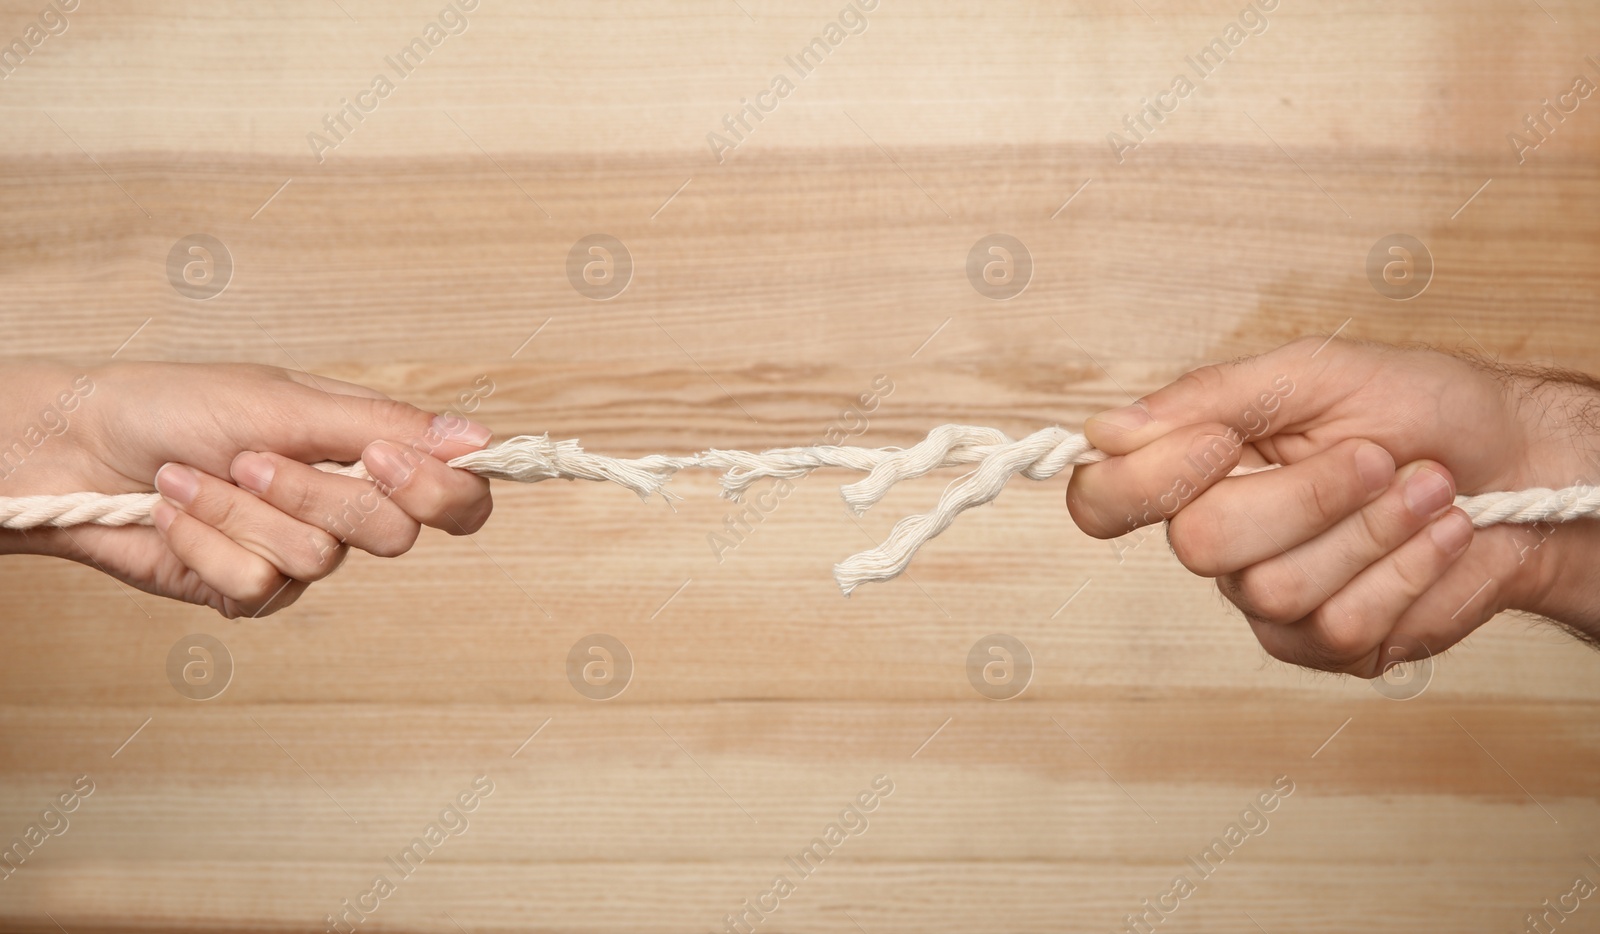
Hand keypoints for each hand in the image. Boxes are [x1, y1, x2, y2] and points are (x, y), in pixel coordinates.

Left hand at [0, 362, 494, 616]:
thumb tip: (478, 437)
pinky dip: (206, 540)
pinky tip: (176, 511)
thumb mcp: (290, 401)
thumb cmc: (177, 406)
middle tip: (255, 457)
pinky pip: (258, 584)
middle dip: (313, 491)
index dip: (441, 491)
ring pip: (318, 558)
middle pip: (392, 532)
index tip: (384, 461)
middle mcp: (344, 508)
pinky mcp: (251, 591)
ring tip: (197, 476)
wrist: (77, 450)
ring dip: (243, 511)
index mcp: (369, 453)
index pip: (457, 496)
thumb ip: (386, 424)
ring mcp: (301, 554)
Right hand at [1064, 337, 1599, 675]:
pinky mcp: (1329, 647)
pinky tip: (1440, 534)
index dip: (1146, 482)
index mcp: (1196, 467)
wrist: (1524, 466)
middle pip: (1199, 546)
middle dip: (1307, 495)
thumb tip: (1108, 429)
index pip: (1103, 499)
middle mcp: (1219, 541)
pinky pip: (1343, 627)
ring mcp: (1268, 602)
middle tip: (1374, 457)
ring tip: (1429, 488)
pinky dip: (1408, 570)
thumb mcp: (1315, 373)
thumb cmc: (1423, 410)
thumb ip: (1211, 398)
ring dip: (1374, 531)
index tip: (1221, 443)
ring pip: (1279, 590)